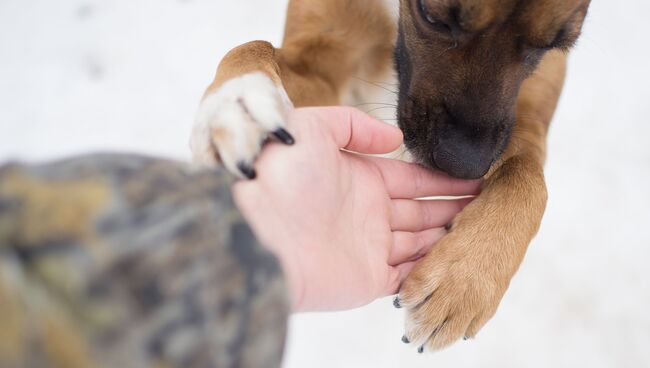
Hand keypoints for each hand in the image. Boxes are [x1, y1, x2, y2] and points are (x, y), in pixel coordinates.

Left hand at [233, 107, 480, 311]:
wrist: (258, 228)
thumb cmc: (283, 175)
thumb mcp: (314, 127)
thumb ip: (354, 125)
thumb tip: (395, 139)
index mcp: (359, 178)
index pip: (410, 177)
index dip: (442, 177)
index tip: (475, 175)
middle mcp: (367, 212)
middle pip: (421, 210)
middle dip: (453, 206)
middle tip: (491, 203)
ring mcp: (368, 247)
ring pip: (420, 242)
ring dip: (449, 236)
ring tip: (485, 229)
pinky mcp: (368, 279)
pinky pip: (408, 275)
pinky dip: (431, 268)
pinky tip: (458, 259)